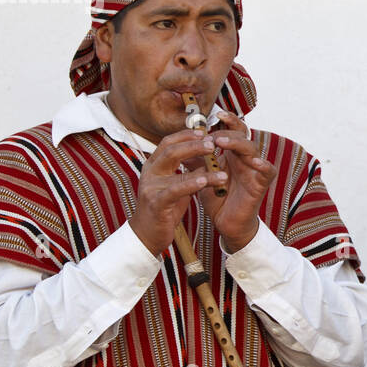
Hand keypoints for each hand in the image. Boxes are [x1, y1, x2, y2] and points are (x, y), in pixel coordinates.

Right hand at [127, 129, 226, 254]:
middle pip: (171, 150)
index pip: (168, 142)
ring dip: (199, 164)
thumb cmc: (164, 208)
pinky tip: (207, 180)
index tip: (204, 132)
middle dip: (193, 144)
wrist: (147, 234)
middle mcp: (150, 172)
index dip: (186, 135)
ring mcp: (151, 187)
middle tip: (213, 143)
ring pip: (174, 168)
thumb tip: (206, 157)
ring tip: (219, 164)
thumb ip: (186, 171)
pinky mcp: (156, 202)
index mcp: (153, 166)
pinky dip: (192, 183)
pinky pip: (176, 189)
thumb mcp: (175, 185)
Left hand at [193, 110, 275, 251]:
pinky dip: (263, 164)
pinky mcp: (262, 183)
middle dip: (228, 132)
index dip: (228, 120)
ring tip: (222, 142)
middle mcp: (245, 158)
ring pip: (252, 149)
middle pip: (242, 136)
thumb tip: (180, 143)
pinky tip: (255, 162)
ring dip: (238, 144)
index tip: (217, 113)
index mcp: (232, 154)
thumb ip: (196, 160)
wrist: (227, 223)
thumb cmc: (217, 198)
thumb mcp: (203, 175)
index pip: (234, 131)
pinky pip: (268, 170)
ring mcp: (255, 169)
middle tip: (213, 134)